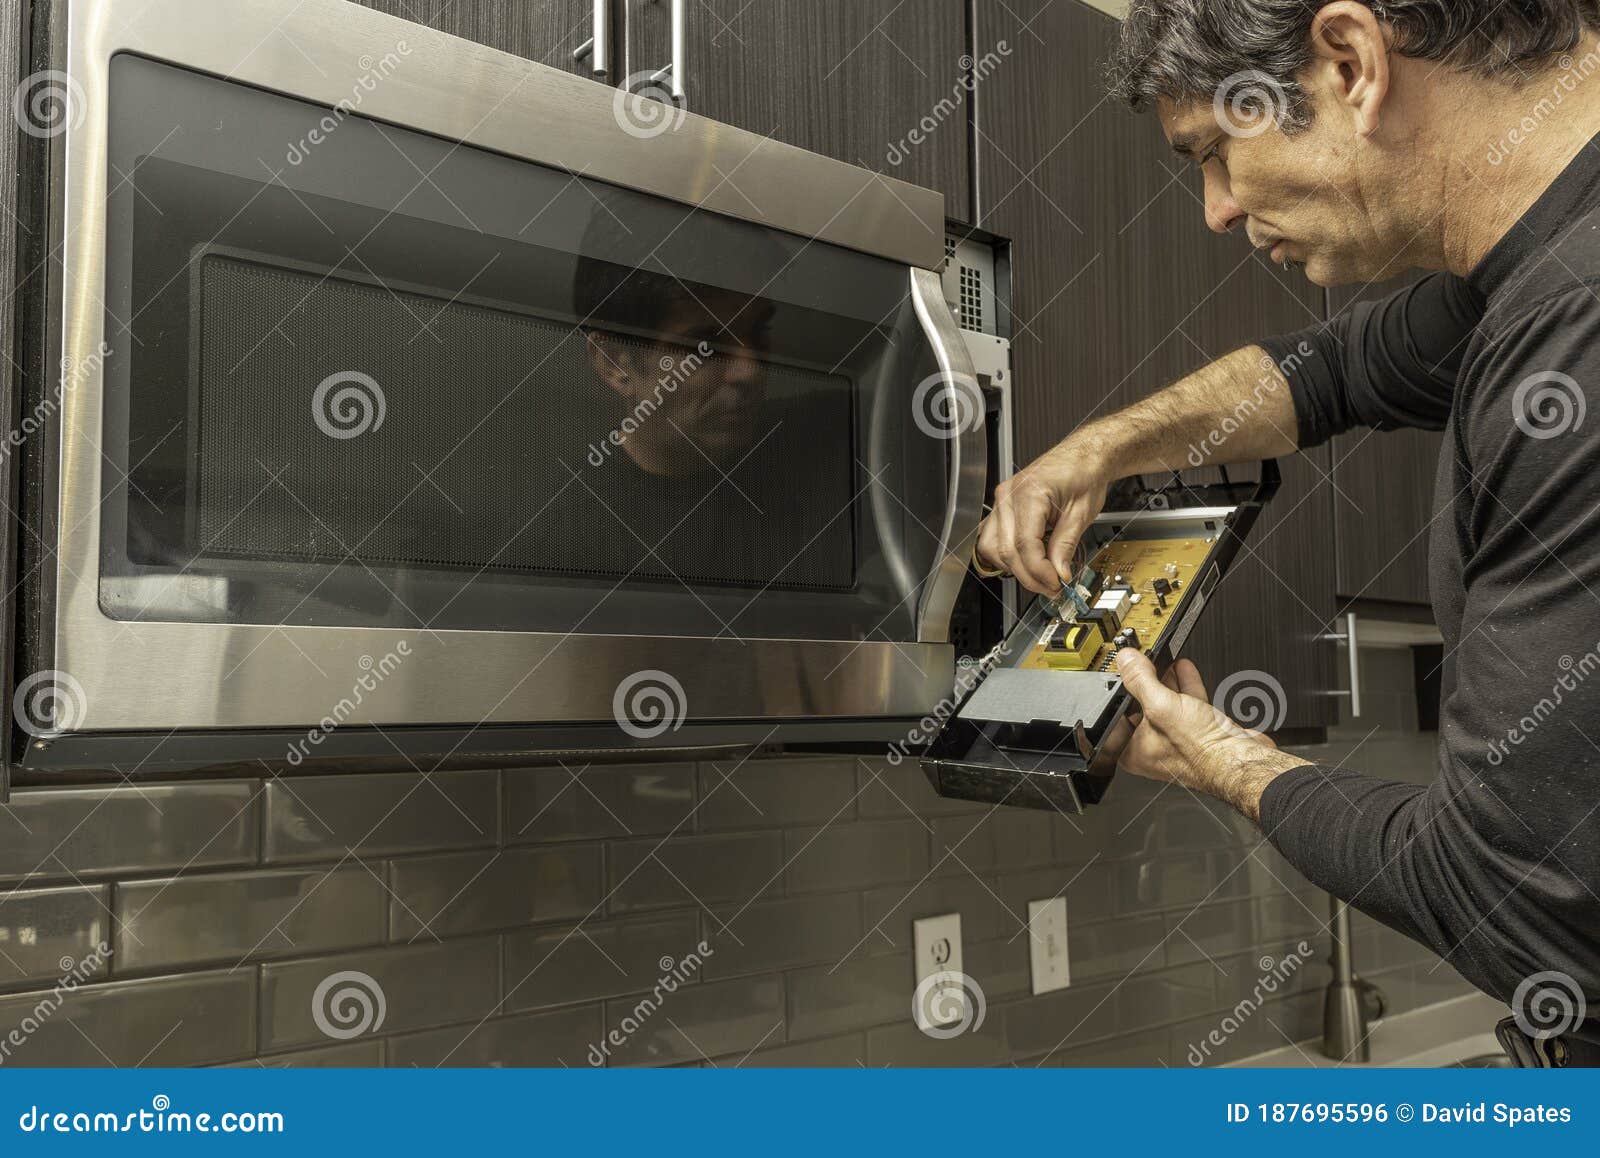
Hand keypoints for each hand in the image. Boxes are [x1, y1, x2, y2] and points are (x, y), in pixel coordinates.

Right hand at [975, 437, 1108, 594]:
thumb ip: (1066, 545)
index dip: (1039, 571)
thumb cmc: (1084, 473)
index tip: (1056, 583)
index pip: (1025, 544)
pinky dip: (1007, 555)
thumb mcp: (1082, 513)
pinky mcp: (1003, 507)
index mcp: (1029, 493)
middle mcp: (1009, 497)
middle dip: (1029, 576)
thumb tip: (1059, 573)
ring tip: (1040, 577)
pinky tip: (1027, 561)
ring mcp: (1002, 502)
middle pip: (1006, 551)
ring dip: (1015, 568)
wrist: (1083, 456)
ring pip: (992, 548)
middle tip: (1052, 588)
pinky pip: (994, 538)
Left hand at [1108, 649, 1298, 820]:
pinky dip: (1186, 685)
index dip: (1118, 693)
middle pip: (1142, 707)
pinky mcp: (1199, 732)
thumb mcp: (1160, 706)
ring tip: (1163, 660)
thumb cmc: (1201, 752)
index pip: (1116, 716)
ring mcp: (1177, 740)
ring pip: (1167, 704)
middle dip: (1145, 681)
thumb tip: (1125, 661)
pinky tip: (1183, 668)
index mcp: (1133, 751)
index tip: (1121, 672)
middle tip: (1143, 661)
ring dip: (1167, 680)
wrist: (1240, 760)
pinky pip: (1188, 704)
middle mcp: (1153, 748)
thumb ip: (1140, 680)